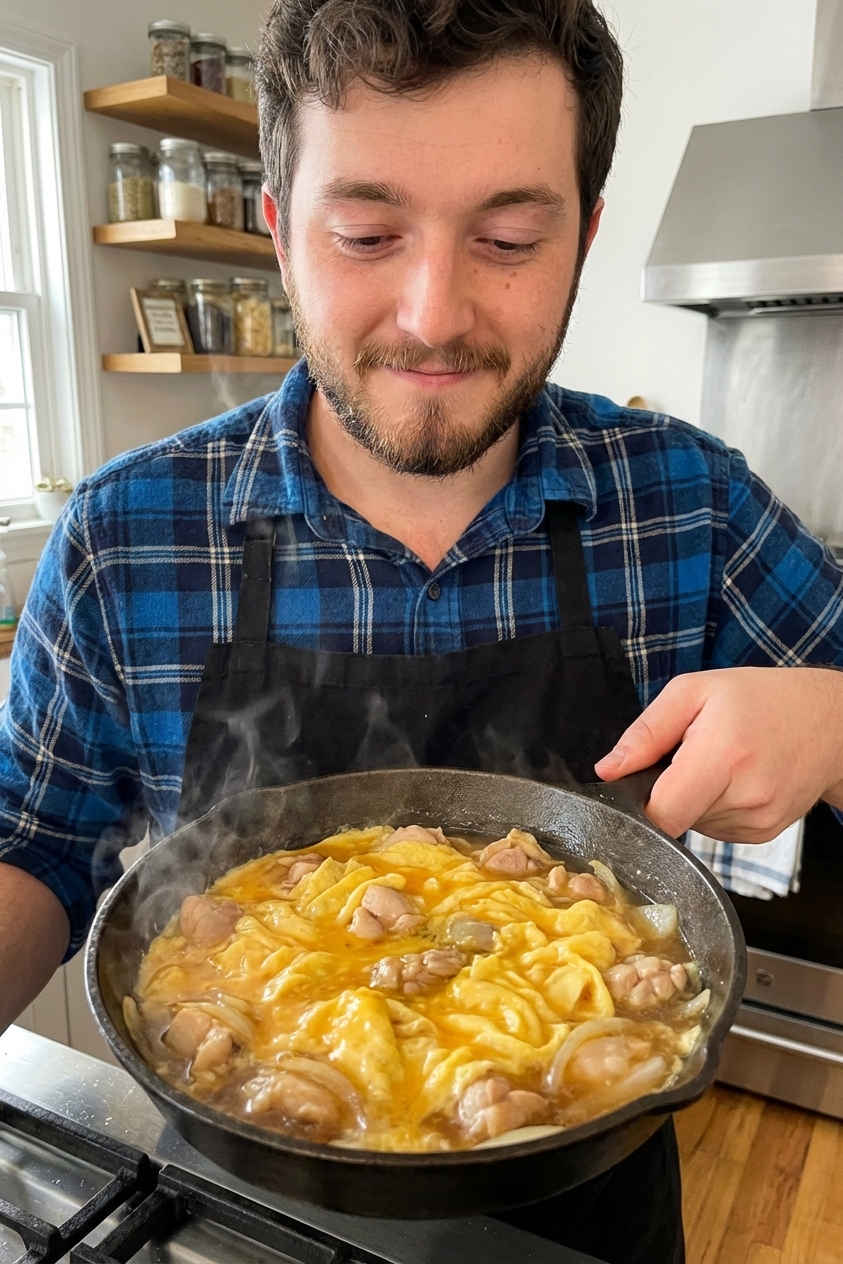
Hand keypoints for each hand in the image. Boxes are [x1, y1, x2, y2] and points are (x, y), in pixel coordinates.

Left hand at [594, 667, 842, 841]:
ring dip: (691, 798)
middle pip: (674, 819)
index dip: (638, 803)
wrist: (828, 722)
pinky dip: (712, 807)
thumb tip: (608, 770)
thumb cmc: (761, 699)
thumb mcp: (694, 691)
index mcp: (723, 756)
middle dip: (668, 791)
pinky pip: (715, 829)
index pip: (662, 813)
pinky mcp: (763, 834)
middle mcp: (745, 797)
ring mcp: (758, 821)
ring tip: (716, 763)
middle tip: (687, 756)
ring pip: (693, 825)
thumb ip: (645, 733)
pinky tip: (731, 780)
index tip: (639, 782)